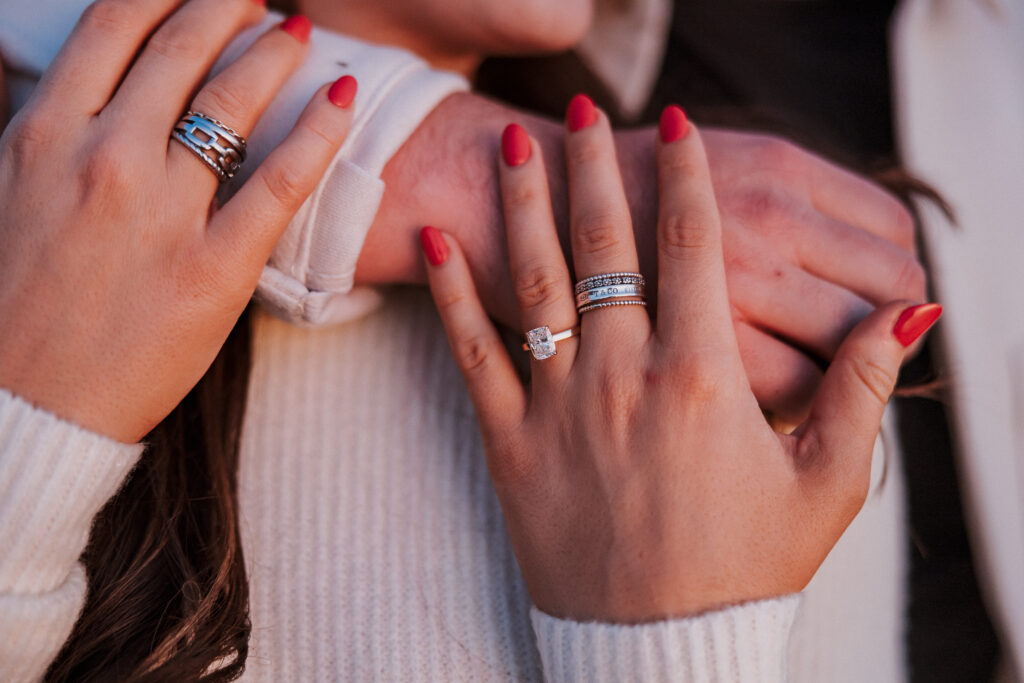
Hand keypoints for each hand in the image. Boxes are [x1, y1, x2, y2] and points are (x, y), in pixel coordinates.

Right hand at [0, 0, 354, 441]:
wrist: (25, 402)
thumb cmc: (15, 304)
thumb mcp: (10, 192)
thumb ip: (56, 134)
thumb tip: (96, 91)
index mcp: (42, 132)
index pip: (114, 26)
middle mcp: (102, 156)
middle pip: (180, 50)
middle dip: (227, 8)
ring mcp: (161, 211)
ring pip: (232, 102)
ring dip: (273, 53)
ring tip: (298, 31)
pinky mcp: (214, 266)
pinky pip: (281, 182)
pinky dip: (319, 132)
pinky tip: (345, 98)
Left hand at [421, 103, 940, 620]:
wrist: (661, 652)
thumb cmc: (747, 568)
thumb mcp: (827, 485)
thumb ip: (857, 390)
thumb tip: (904, 313)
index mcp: (703, 379)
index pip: (694, 248)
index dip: (685, 178)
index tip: (677, 126)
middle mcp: (624, 379)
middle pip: (606, 246)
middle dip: (595, 169)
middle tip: (585, 114)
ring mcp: (559, 408)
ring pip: (536, 283)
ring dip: (524, 205)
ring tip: (518, 144)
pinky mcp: (509, 444)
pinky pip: (473, 355)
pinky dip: (453, 294)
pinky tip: (437, 240)